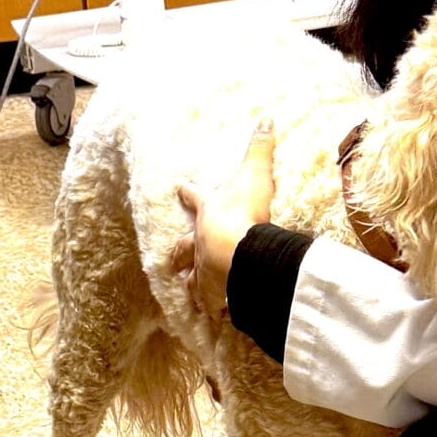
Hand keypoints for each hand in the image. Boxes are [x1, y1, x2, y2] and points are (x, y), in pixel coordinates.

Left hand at [175, 119, 276, 313]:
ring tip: (192, 298)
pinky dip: (213, 310)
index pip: (194, 197)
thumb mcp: (254, 174)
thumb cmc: (245, 211)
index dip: (187, 192)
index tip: (177, 187)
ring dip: (192, 288)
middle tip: (169, 262)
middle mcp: (200, 243)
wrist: (241, 251)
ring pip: (193, 280)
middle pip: (183, 248)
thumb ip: (260, 149)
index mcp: (207, 212)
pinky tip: (215, 318)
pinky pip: (212, 304)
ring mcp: (205, 270)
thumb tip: (266, 119)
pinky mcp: (215, 293)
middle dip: (178, 254)